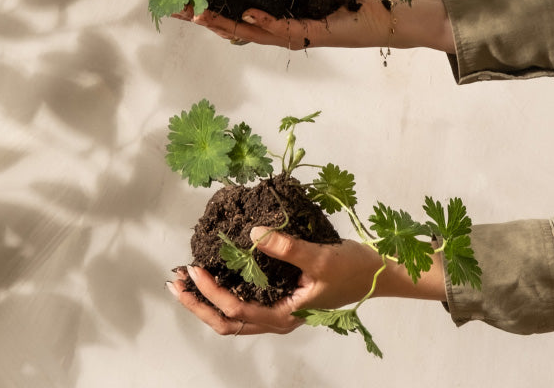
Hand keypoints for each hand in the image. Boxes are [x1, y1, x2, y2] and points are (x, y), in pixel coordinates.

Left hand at [167, 228, 443, 337]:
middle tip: (175, 281)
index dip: (211, 293)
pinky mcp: (283, 295)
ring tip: (186, 279)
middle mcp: (277, 317)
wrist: (379, 271)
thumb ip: (287, 247)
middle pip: (227, 322)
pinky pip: (246, 300)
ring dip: (208, 299)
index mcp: (284, 316)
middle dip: (198, 304)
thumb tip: (253, 232)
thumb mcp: (320, 258)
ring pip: (234, 315)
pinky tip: (217, 271)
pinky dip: (226, 290)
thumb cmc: (352, 268)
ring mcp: (279, 309)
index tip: (194, 268)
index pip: (236, 311)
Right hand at [172, 0, 455, 53]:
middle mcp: (279, 28)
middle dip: (201, 17)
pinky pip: (283, 28)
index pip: (231, 11)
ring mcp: (293, 33)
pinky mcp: (312, 32)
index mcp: (275, 15)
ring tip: (198, 13)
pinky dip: (263, 21)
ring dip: (222, 23)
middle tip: (173, 8)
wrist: (385, 16)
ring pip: (250, 31)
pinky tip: (246, 13)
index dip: (204, 5)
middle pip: (232, 25)